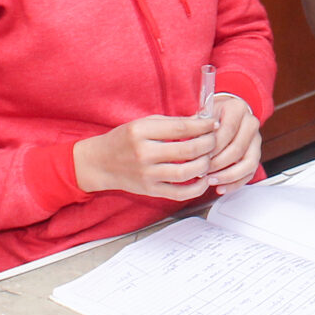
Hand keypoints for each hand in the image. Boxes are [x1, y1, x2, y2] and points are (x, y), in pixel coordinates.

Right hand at [72, 111, 223, 198]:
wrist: (100, 163)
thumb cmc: (124, 140)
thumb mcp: (143, 124)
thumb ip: (171, 123)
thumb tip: (201, 122)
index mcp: (142, 132)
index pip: (181, 128)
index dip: (203, 126)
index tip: (214, 124)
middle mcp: (144, 153)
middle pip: (187, 150)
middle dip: (208, 144)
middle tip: (215, 141)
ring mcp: (147, 174)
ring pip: (186, 172)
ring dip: (205, 165)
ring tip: (209, 158)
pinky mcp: (150, 190)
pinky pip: (179, 193)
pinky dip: (196, 188)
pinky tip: (203, 179)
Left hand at [200, 94, 261, 191]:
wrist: (226, 114)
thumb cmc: (212, 117)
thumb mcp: (203, 115)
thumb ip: (197, 129)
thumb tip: (189, 148)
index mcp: (237, 109)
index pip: (228, 130)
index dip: (213, 147)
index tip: (199, 157)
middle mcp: (250, 123)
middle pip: (237, 148)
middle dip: (218, 164)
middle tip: (202, 171)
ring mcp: (256, 140)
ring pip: (248, 163)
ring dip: (227, 175)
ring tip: (211, 181)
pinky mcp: (256, 155)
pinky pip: (250, 173)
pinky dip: (235, 183)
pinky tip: (221, 187)